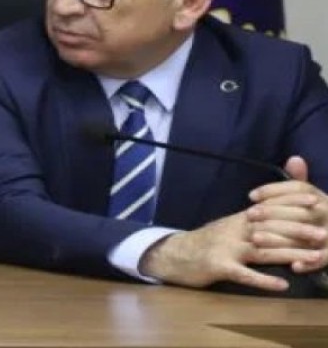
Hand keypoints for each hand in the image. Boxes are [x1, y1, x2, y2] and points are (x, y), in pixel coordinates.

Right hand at [139, 211, 322, 291]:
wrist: (173, 255)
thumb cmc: (207, 243)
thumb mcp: (229, 226)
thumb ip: (253, 220)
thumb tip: (277, 212)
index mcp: (240, 219)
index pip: (269, 206)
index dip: (292, 202)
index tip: (315, 200)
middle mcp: (235, 230)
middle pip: (271, 227)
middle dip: (299, 229)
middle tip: (324, 233)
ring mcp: (227, 248)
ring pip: (263, 249)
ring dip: (291, 254)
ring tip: (315, 258)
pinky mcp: (218, 266)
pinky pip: (244, 274)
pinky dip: (263, 280)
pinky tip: (282, 285)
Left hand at [246, 156, 327, 271]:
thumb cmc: (321, 218)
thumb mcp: (312, 199)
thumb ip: (301, 181)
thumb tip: (294, 158)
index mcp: (322, 197)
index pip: (299, 188)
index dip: (274, 190)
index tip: (251, 195)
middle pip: (300, 210)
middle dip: (272, 213)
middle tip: (248, 216)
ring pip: (307, 234)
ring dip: (281, 238)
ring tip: (255, 239)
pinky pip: (326, 259)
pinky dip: (310, 263)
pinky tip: (292, 266)